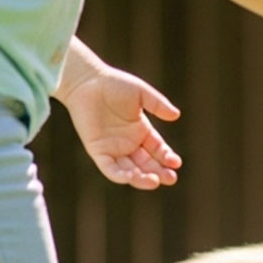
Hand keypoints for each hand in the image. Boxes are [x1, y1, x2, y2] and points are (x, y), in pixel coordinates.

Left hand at [57, 61, 181, 190]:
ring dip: (142, 179)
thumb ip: (158, 104)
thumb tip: (176, 115)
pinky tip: (132, 177)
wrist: (86, 81)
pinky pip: (109, 169)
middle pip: (147, 164)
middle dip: (159, 173)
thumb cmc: (113, 84)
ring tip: (154, 181)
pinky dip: (120, 176)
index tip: (175, 163)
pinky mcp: (97, 150)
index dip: (167, 158)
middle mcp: (129, 143)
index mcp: (141, 131)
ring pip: (130, 171)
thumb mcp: (141, 93)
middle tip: (170, 179)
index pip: (158, 150)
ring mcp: (113, 148)